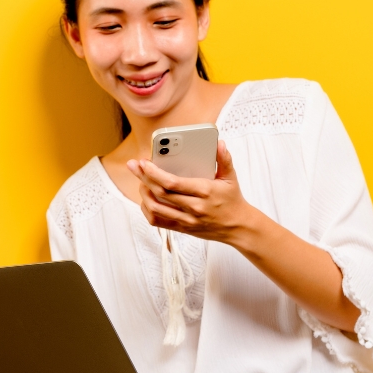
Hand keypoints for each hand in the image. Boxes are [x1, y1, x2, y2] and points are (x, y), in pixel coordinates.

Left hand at [126, 141, 257, 244]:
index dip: (154, 172)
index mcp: (205, 191)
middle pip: (160, 193)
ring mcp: (187, 219)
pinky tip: (146, 198)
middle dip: (143, 177)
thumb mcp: (231, 178)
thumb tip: (219, 143)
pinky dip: (147, 209)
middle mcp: (194, 207)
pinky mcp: (182, 228)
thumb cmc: (232, 200)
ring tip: (140, 180)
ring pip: (155, 208)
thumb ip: (224, 159)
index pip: (172, 182)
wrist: (238, 227)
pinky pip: (158, 221)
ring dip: (143, 193)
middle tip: (134, 166)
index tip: (145, 162)